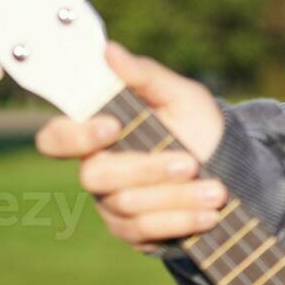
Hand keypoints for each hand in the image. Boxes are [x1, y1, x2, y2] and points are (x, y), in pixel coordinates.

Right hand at [35, 43, 228, 252]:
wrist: (229, 168)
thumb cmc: (196, 124)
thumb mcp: (181, 95)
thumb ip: (146, 76)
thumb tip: (109, 51)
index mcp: (97, 132)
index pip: (55, 138)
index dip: (74, 136)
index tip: (113, 126)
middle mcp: (97, 169)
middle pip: (96, 177)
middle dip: (148, 170)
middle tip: (191, 163)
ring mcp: (111, 205)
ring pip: (128, 206)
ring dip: (176, 198)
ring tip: (217, 191)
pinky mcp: (133, 233)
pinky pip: (146, 232)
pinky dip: (180, 221)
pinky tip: (209, 215)